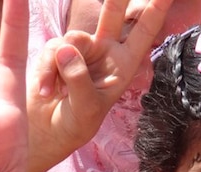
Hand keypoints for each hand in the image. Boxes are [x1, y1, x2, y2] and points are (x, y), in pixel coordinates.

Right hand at [27, 0, 171, 171]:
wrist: (49, 129)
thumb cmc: (77, 122)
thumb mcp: (86, 107)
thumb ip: (79, 79)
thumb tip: (65, 49)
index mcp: (124, 65)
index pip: (143, 34)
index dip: (155, 12)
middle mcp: (105, 51)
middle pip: (113, 16)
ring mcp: (81, 48)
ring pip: (72, 39)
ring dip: (59, 67)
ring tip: (55, 94)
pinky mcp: (56, 50)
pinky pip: (50, 50)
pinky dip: (45, 71)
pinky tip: (45, 91)